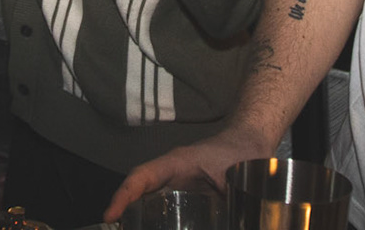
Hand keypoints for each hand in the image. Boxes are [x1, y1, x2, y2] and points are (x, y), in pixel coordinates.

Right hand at [103, 130, 271, 222]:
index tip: (110, 216)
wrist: (254, 143)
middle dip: (126, 214)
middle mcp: (173, 176)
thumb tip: (244, 221)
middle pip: (140, 194)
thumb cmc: (245, 152)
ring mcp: (179, 188)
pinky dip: (158, 221)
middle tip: (118, 228)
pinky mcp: (190, 200)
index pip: (142, 177)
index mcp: (178, 164)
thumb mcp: (241, 176)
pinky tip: (158, 226)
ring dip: (141, 218)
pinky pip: (168, 211)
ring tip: (131, 228)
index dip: (123, 196)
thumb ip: (240, 201)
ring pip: (152, 204)